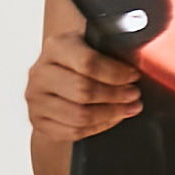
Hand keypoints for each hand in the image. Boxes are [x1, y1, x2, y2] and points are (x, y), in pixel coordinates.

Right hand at [26, 18, 140, 151]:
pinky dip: (98, 128)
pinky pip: (73, 131)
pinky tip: (112, 119)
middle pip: (83, 91)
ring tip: (128, 108)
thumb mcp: (88, 45)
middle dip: (115, 95)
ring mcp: (36, 100)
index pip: (87, 62)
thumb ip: (108, 46)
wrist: (49, 83)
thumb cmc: (74, 63)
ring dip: (110, 114)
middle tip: (134, 95)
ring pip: (79, 115)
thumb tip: (138, 43)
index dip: (115, 72)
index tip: (133, 76)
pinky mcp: (38, 122)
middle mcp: (40, 73)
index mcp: (55, 48)